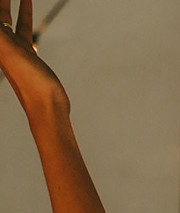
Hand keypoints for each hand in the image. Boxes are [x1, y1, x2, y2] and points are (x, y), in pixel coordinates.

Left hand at [0, 0, 69, 119]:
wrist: (47, 107)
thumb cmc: (29, 82)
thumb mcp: (10, 51)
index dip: (0, 5)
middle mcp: (4, 45)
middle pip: (0, 17)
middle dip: (4, 4)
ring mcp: (16, 51)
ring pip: (11, 22)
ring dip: (15, 9)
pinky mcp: (30, 57)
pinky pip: (25, 34)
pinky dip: (25, 23)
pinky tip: (28, 22)